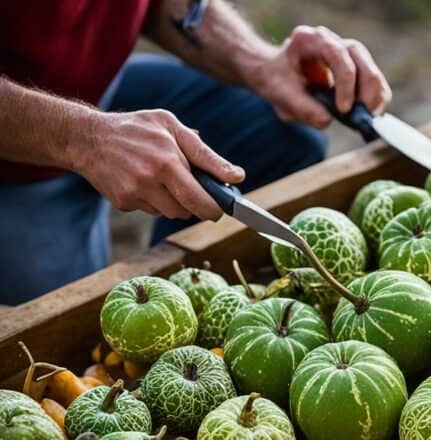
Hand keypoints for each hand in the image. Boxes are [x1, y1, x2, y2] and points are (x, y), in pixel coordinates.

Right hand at [70, 109, 243, 219]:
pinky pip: (152, 211)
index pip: (200, 199)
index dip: (215, 209)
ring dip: (176, 203)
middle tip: (199, 195)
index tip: (222, 210)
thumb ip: (205, 154)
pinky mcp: (123, 203)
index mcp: (166, 161)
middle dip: (198, 207)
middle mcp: (149, 180)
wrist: (86, 137)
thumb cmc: (136, 128)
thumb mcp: (172, 127)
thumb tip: (237, 176)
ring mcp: (134, 194)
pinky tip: (145, 182)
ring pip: (171, 213)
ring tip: (166, 180)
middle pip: (187, 211)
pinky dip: (156, 201)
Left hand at [247, 26, 390, 127]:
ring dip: (375, 97)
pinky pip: (375, 83)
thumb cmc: (278, 82)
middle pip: (360, 59)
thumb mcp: (281, 96)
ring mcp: (347, 53)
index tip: (344, 110)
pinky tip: (368, 115)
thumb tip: (327, 120)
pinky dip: (376, 100)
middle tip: (363, 116)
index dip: (346, 82)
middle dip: (367, 90)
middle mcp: (332, 41)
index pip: (338, 55)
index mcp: (310, 40)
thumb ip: (301, 107)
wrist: (279, 77)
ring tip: (366, 118)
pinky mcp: (357, 68)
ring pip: (372, 70)